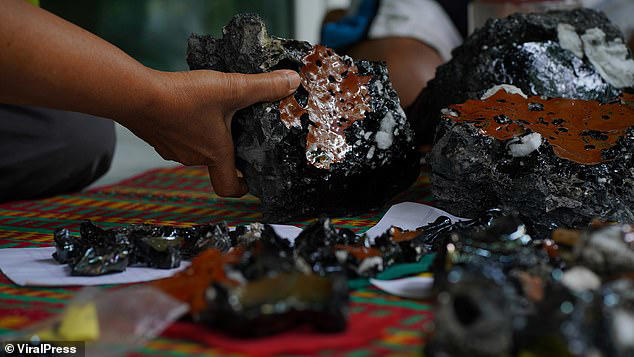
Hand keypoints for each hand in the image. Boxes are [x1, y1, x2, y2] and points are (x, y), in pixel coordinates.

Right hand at [122, 69, 300, 196]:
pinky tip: (188, 106)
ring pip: (196, 150)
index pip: (230, 187)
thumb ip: (264, 86)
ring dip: (206, 136)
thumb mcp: (232, 88)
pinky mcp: (156, 138)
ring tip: (213, 112)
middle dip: (228, 149)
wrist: (135, 95)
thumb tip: (293, 81)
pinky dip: (186, 127)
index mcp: (215, 153)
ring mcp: (172, 150)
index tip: (251, 177)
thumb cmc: (183, 97)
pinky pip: (177, 138)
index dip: (243, 186)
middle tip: (238, 129)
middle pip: (216, 163)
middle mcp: (194, 158)